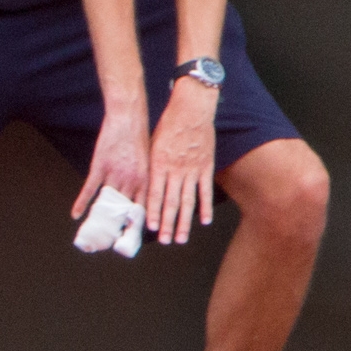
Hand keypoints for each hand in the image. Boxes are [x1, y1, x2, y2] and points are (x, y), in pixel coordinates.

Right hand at [73, 105, 148, 228]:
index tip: (131, 239)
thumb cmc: (141, 137)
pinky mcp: (100, 167)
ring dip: (99, 218)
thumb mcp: (149, 161)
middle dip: (118, 227)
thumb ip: (145, 180)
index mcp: (146, 181)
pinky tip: (76, 214)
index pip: (142, 210)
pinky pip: (90, 189)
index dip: (137, 226)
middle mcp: (132, 181)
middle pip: (123, 211)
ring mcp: (115, 174)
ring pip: (107, 202)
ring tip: (93, 231)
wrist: (128, 118)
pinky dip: (82, 203)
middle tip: (111, 241)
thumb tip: (141, 195)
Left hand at [145, 82, 218, 245]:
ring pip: (188, 201)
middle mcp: (175, 169)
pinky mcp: (206, 167)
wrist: (191, 109)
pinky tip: (204, 221)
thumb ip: (151, 166)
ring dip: (184, 221)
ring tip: (181, 238)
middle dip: (166, 223)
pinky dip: (205, 207)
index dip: (152, 211)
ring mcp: (192, 170)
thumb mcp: (153, 144)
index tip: (149, 227)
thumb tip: (144, 185)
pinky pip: (205, 190)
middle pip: (171, 202)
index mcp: (159, 164)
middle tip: (164, 240)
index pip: (154, 193)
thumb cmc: (168, 126)